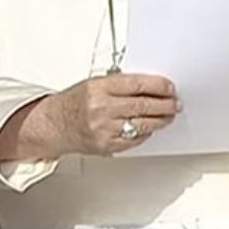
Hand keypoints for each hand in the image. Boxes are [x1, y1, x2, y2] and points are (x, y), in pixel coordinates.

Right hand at [15, 73, 180, 158]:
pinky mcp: (106, 145)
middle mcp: (101, 109)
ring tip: (169, 115)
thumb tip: (150, 86)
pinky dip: (145, 133)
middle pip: (144, 106)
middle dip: (165, 104)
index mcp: (98, 88)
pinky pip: (134, 140)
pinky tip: (150, 128)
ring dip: (161, 120)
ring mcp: (104, 129)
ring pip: (142, 125)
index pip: (137, 85)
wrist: (53, 125)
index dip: (159, 86)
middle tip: (175, 103)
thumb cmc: (73, 102)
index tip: (170, 87)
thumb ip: (120, 84)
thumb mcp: (93, 83)